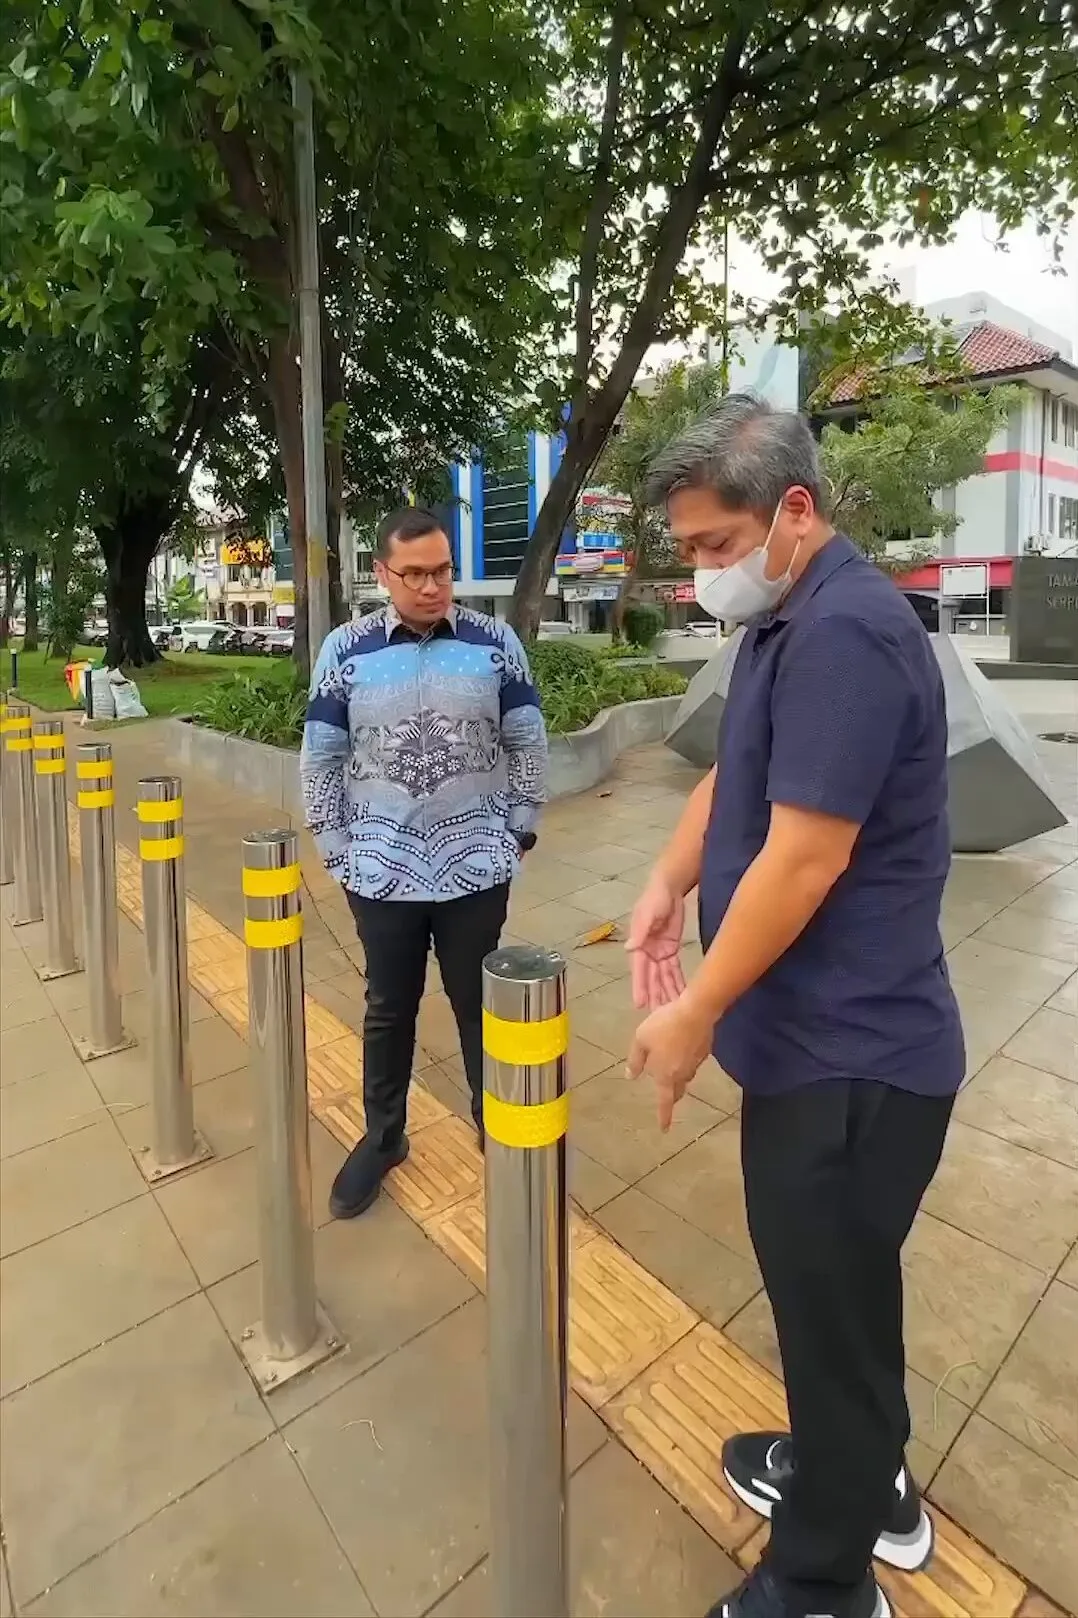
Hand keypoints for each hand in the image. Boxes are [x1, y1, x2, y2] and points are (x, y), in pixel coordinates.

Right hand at [625, 872, 685, 1009]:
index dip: (640, 986)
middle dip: (655, 995)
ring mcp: (659, 952)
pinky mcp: (670, 949)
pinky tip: (681, 995)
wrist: (669, 887)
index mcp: (639, 944)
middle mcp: (648, 951)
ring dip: (666, 992)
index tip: (640, 1004)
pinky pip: (673, 969)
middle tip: (658, 1016)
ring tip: (671, 1012)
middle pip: (651, 977)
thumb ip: (641, 930)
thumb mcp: (648, 912)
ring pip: (663, 977)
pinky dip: (676, 981)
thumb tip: (630, 948)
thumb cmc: (655, 897)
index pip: (639, 969)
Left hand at [625, 995, 713, 1129]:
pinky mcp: (705, 1052)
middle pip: (678, 1091)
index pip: (664, 1102)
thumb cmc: (664, 1026)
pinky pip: (693, 1061)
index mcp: (665, 1076)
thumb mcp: (641, 1040)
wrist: (696, 1012)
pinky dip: (686, 1060)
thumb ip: (635, 1060)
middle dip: (672, 1097)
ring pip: (686, 1076)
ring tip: (671, 1067)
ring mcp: (696, 1064)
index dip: (664, 1117)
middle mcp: (682, 1074)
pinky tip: (683, 1048)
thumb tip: (631, 1076)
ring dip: (679, 1077)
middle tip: (668, 1097)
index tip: (664, 1130)